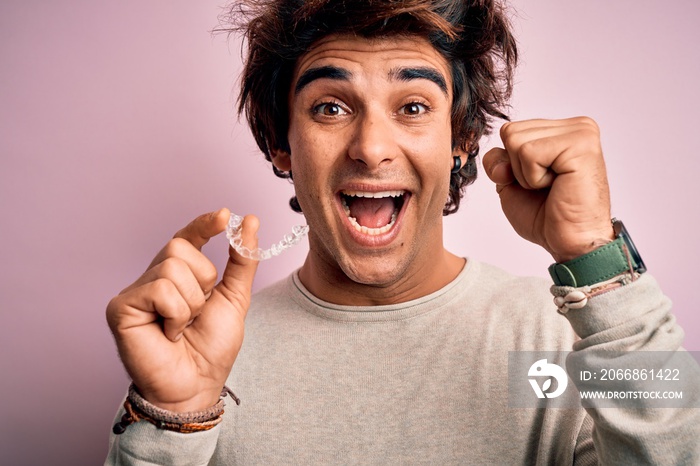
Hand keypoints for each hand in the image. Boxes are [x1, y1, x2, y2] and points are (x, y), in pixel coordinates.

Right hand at [106, 208, 258, 411]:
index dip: (204, 224)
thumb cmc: (211, 347)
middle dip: (203, 280)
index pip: (187, 236)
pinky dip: (176, 314)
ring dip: (191, 303)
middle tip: (197, 312)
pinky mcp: (120, 306)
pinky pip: (161, 290)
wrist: (197, 384)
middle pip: (180, 247)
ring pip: (172, 268)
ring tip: (182, 327)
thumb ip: (242, 260)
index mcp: (178, 273)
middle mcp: (153, 277)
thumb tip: (251, 220)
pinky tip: (169, 334)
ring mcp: (134, 291)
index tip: (226, 215)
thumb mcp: (234, 297)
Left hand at [482, 117, 613, 262]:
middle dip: (518, 169)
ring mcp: (581, 132)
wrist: (572, 243)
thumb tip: (498, 157)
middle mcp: (576, 126)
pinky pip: (528, 152)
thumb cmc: (548, 217)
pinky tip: (558, 186)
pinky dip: (534, 177)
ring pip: (517, 141)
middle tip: (546, 187)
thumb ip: (498, 161)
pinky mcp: (580, 144)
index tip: (537, 183)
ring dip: (527, 174)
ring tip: (553, 186)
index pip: (510, 130)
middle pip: (510, 132)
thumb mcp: (511, 184)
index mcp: (562, 130)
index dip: (510, 164)